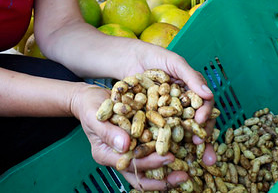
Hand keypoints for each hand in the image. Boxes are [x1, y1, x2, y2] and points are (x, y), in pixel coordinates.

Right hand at [73, 81, 216, 190]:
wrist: (90, 98)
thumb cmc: (90, 106)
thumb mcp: (95, 115)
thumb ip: (108, 131)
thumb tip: (125, 145)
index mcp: (106, 154)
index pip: (130, 165)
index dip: (149, 163)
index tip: (168, 157)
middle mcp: (119, 157)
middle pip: (141, 175)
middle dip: (163, 179)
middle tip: (184, 175)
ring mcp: (128, 152)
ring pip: (148, 170)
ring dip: (167, 173)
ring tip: (187, 171)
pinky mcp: (137, 144)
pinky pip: (152, 153)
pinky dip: (166, 156)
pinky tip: (182, 154)